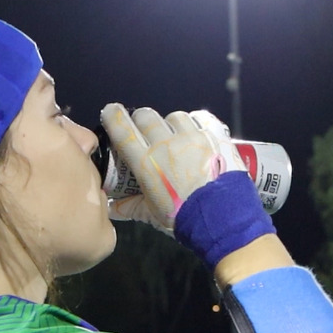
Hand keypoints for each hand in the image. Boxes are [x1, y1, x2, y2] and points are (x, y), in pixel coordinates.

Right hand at [100, 104, 245, 232]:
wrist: (221, 220)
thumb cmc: (183, 219)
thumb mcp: (152, 215)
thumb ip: (130, 207)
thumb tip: (112, 208)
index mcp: (145, 163)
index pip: (122, 129)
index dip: (112, 116)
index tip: (110, 112)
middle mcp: (166, 145)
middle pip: (146, 116)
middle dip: (142, 121)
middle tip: (145, 131)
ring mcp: (191, 138)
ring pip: (174, 116)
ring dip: (170, 124)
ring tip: (175, 137)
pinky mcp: (214, 136)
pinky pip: (201, 117)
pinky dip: (196, 121)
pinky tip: (196, 131)